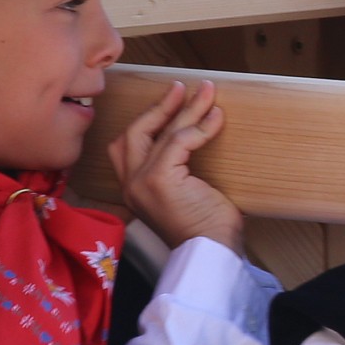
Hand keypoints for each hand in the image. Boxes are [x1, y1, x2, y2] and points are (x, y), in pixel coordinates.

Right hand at [111, 80, 243, 254]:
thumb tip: (196, 137)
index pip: (127, 147)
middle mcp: (130, 185)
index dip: (148, 122)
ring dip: (187, 109)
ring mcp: (141, 182)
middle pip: (135, 132)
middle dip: (159, 107)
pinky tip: (216, 118)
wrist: (211, 255)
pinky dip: (200, 127)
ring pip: (161, 132)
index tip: (171, 104)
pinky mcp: (158, 179)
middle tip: (182, 89)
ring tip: (208, 93)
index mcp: (134, 191)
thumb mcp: (188, 195)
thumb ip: (180, 170)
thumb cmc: (207, 231)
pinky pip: (180, 140)